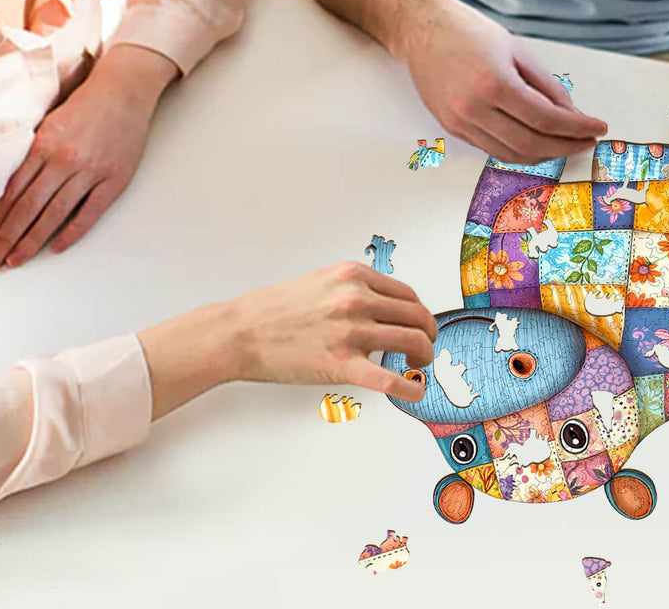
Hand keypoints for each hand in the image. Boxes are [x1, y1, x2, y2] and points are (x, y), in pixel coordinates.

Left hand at [0, 45, 176, 271]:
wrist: (124, 91)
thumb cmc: (86, 107)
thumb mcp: (48, 125)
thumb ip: (30, 156)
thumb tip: (6, 191)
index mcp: (43, 146)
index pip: (10, 193)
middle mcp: (64, 160)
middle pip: (27, 208)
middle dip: (4, 239)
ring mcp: (91, 170)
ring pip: (54, 213)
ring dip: (31, 241)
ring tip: (14, 260)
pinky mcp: (116, 178)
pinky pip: (91, 210)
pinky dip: (73, 231)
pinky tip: (56, 246)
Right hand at [139, 262, 438, 417]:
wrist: (240, 331)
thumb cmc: (275, 310)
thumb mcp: (322, 282)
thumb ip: (355, 289)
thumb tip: (383, 307)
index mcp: (353, 276)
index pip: (407, 294)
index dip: (420, 312)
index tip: (420, 324)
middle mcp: (357, 299)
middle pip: (416, 316)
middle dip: (428, 334)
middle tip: (426, 347)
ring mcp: (351, 331)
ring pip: (412, 341)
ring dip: (423, 356)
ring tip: (418, 365)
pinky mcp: (341, 364)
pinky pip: (389, 378)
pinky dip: (410, 387)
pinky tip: (415, 392)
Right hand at [393, 0, 606, 162]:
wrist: (422, 29)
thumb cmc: (469, 32)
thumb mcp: (518, 50)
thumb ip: (547, 86)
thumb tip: (572, 114)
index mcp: (494, 83)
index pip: (546, 119)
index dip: (577, 128)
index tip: (597, 128)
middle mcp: (474, 108)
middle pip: (531, 144)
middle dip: (565, 146)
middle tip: (585, 141)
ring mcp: (459, 122)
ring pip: (511, 154)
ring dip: (543, 154)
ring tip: (564, 144)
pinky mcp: (451, 128)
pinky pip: (492, 149)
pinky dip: (518, 150)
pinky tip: (536, 141)